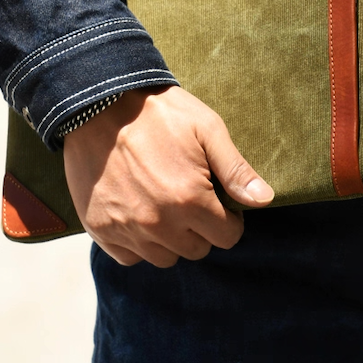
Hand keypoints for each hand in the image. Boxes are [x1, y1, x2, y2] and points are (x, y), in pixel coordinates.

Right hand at [62, 86, 272, 268]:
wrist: (98, 104)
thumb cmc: (159, 113)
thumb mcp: (206, 129)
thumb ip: (236, 170)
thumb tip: (264, 200)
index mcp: (189, 200)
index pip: (226, 237)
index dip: (228, 220)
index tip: (218, 201)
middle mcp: (158, 223)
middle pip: (196, 250)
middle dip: (200, 230)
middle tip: (189, 199)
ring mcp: (126, 229)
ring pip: (164, 258)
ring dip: (170, 239)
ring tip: (164, 205)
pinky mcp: (101, 229)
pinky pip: (130, 257)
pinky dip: (138, 244)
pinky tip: (139, 213)